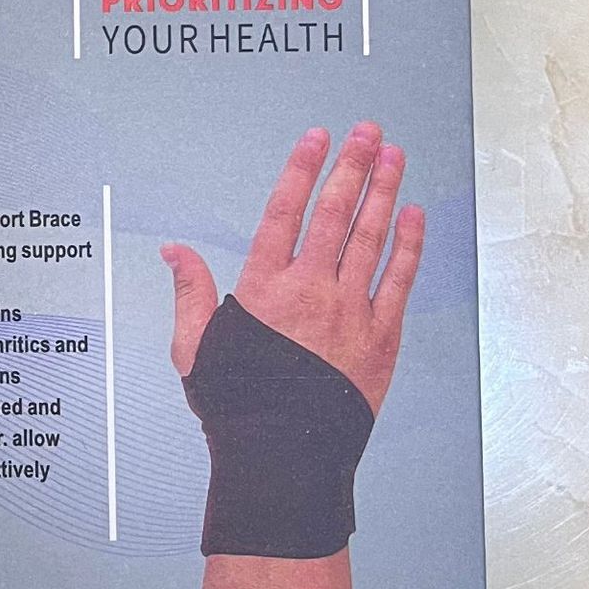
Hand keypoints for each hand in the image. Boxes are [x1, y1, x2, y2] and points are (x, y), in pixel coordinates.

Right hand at [160, 120, 424, 414]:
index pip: (285, 213)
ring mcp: (350, 311)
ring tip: (395, 158)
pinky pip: (399, 279)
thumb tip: (174, 250)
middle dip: (354, 167)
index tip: (318, 138)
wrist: (284, 454)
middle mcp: (311, 290)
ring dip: (386, 193)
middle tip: (369, 134)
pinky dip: (409, 245)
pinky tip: (414, 216)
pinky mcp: (380, 336)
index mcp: (264, 289)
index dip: (302, 170)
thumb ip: (190, 292)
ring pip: (371, 238)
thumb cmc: (236, 403)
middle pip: (335, 214)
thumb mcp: (195, 347)